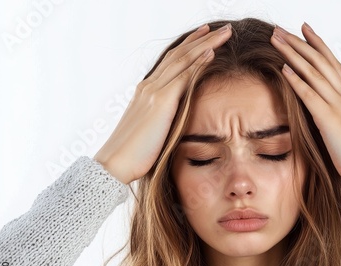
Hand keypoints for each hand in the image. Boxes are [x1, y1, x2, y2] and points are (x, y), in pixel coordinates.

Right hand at [94, 23, 232, 184]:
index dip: (190, 47)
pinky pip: (183, 77)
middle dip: (202, 39)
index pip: (172, 62)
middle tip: (221, 28)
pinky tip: (212, 53)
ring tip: (224, 33)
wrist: (117, 163)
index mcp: (147, 91)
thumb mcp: (152, 130)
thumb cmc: (134, 153)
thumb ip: (164, 119)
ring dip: (206, 44)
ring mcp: (153, 91)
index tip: (205, 37)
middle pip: (179, 54)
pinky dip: (198, 63)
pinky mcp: (160, 102)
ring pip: (183, 59)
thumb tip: (177, 120)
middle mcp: (149, 85)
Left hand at [270, 23, 340, 196]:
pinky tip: (284, 69)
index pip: (332, 64)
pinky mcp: (330, 121)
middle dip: (299, 43)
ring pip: (314, 73)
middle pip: (321, 62)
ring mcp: (340, 107)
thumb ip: (334, 116)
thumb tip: (317, 111)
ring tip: (276, 40)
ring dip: (293, 54)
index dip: (318, 45)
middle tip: (281, 29)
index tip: (304, 30)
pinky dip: (297, 81)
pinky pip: (310, 96)